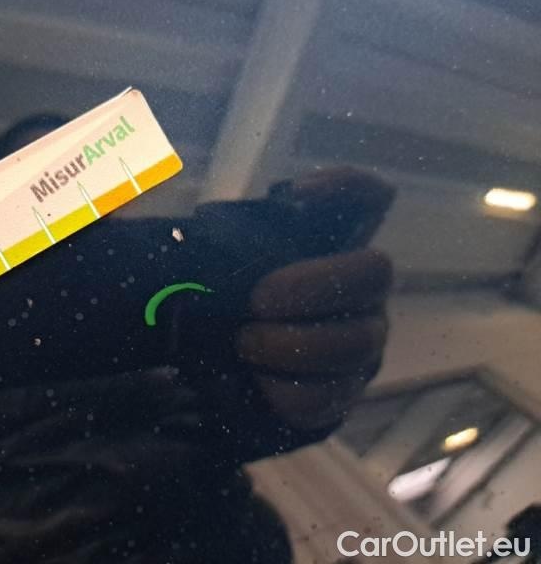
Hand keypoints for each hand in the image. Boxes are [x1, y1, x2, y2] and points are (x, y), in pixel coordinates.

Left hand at [236, 169, 393, 430]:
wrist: (219, 375)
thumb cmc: (225, 305)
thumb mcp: (221, 268)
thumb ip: (229, 245)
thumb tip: (212, 234)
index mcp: (336, 251)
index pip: (369, 200)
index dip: (347, 186)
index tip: (299, 193)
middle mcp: (361, 294)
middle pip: (374, 273)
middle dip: (312, 286)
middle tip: (258, 300)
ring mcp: (360, 347)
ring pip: (355, 343)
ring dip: (293, 344)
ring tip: (244, 342)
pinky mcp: (339, 398)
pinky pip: (323, 399)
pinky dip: (282, 391)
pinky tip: (257, 381)